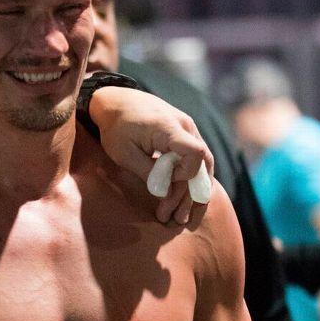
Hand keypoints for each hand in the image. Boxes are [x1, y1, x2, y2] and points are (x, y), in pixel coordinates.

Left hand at [88, 85, 214, 223]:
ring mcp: (188, 129)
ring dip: (191, 192)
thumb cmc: (116, 127)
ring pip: (202, 165)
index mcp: (170, 128)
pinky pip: (195, 160)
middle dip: (190, 195)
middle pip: (203, 165)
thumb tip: (166, 193)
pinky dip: (190, 181)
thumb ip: (148, 172)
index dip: (186, 175)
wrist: (116, 101)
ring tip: (179, 217)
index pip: (195, 154)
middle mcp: (186, 126)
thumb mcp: (124, 153)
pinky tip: (182, 200)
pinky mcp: (185, 135)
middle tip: (175, 219)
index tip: (166, 184)